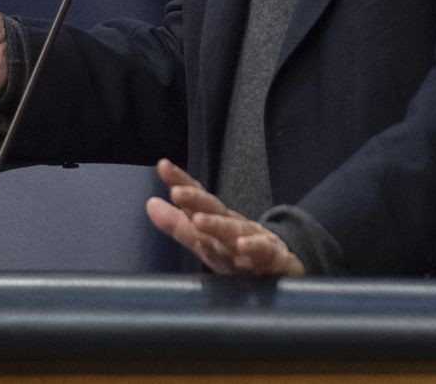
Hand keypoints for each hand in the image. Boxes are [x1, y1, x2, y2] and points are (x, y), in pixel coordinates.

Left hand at [145, 159, 304, 275]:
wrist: (285, 268)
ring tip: (200, 221)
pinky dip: (254, 248)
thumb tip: (150, 204)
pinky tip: (242, 246)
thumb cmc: (238, 253)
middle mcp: (234, 226)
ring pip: (235, 231)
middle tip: (177, 192)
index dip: (181, 182)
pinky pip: (264, 253)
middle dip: (196, 201)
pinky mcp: (274, 259)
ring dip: (218, 225)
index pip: (197, 199)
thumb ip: (179, 226)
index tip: (162, 166)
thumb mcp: (206, 242)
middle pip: (215, 210)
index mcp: (217, 221)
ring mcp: (255, 240)